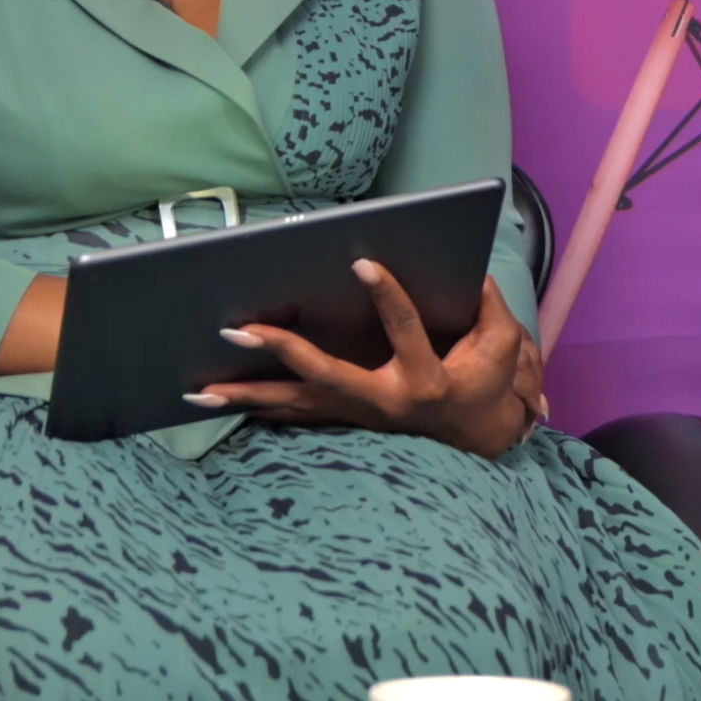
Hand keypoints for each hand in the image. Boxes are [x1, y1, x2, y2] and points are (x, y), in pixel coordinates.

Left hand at [195, 268, 535, 458]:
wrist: (473, 438)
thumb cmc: (484, 384)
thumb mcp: (502, 347)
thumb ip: (489, 309)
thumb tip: (470, 272)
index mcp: (425, 379)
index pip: (406, 333)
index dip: (387, 297)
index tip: (361, 262)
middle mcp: (384, 402)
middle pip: (326, 379)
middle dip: (283, 351)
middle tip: (240, 328)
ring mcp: (357, 416)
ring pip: (295, 406)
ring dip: (246, 397)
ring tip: (199, 389)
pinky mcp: (341, 419)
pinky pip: (291, 416)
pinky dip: (254, 408)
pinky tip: (214, 402)